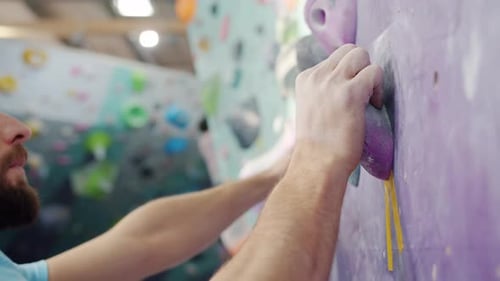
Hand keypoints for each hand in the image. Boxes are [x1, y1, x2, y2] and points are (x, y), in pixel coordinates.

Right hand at [294, 44, 382, 173]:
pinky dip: (378, 88)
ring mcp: (332, 83)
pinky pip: (374, 72)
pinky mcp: (350, 93)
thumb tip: (345, 84)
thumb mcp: (312, 109)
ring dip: (370, 75)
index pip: (333, 59)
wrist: (317, 164)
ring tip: (368, 98)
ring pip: (361, 55)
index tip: (350, 94)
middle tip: (363, 92)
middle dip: (361, 68)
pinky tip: (373, 106)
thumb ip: (323, 92)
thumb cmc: (318, 146)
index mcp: (305, 79)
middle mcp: (317, 76)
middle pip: (349, 50)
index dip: (348, 73)